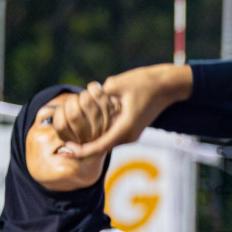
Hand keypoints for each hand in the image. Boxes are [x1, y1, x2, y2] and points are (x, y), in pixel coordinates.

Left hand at [55, 66, 190, 158]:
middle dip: (83, 148)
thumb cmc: (145, 82)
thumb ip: (99, 93)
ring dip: (90, 142)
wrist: (168, 85)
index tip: (66, 148)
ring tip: (71, 137)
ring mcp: (132, 133)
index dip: (81, 150)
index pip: (99, 146)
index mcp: (125, 128)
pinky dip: (98, 135)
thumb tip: (85, 97)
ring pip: (106, 142)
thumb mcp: (118, 84)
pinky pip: (111, 135)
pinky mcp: (132, 128)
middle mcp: (129, 135)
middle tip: (63, 145)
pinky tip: (86, 128)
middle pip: (101, 148)